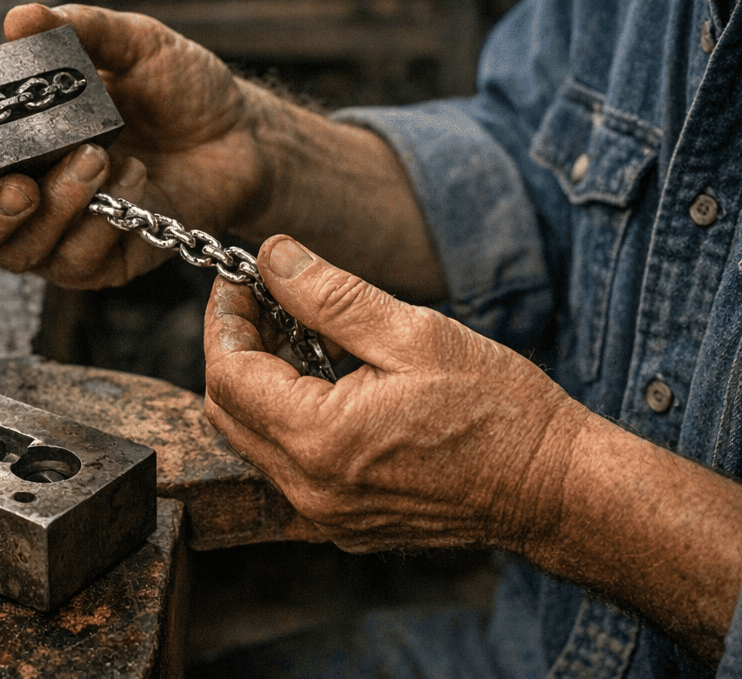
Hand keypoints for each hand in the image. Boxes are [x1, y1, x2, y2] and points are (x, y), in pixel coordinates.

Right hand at [0, 3, 274, 288]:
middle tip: (22, 185)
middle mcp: (29, 200)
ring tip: (99, 157)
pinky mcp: (111, 261)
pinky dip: (105, 223)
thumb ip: (77, 31)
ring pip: (29, 254)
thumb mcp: (131, 45)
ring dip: (60, 209)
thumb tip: (20, 18)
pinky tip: (134, 178)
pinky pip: (85, 262)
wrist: (243, 129)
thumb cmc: (178, 88)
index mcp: (14, 150)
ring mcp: (67, 236)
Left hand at [203, 234, 587, 552]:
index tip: (238, 281)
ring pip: (254, 440)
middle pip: (228, 410)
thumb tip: (273, 257)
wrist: (555, 489)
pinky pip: (287, 466)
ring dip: (261, 381)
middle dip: (235, 347)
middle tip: (262, 300)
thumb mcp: (413, 333)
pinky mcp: (344, 523)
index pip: (228, 374)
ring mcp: (325, 515)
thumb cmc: (498, 410)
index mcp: (319, 441)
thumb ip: (330, 295)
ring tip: (298, 331)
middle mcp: (309, 490)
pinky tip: (324, 380)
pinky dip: (287, 417)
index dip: (224, 320)